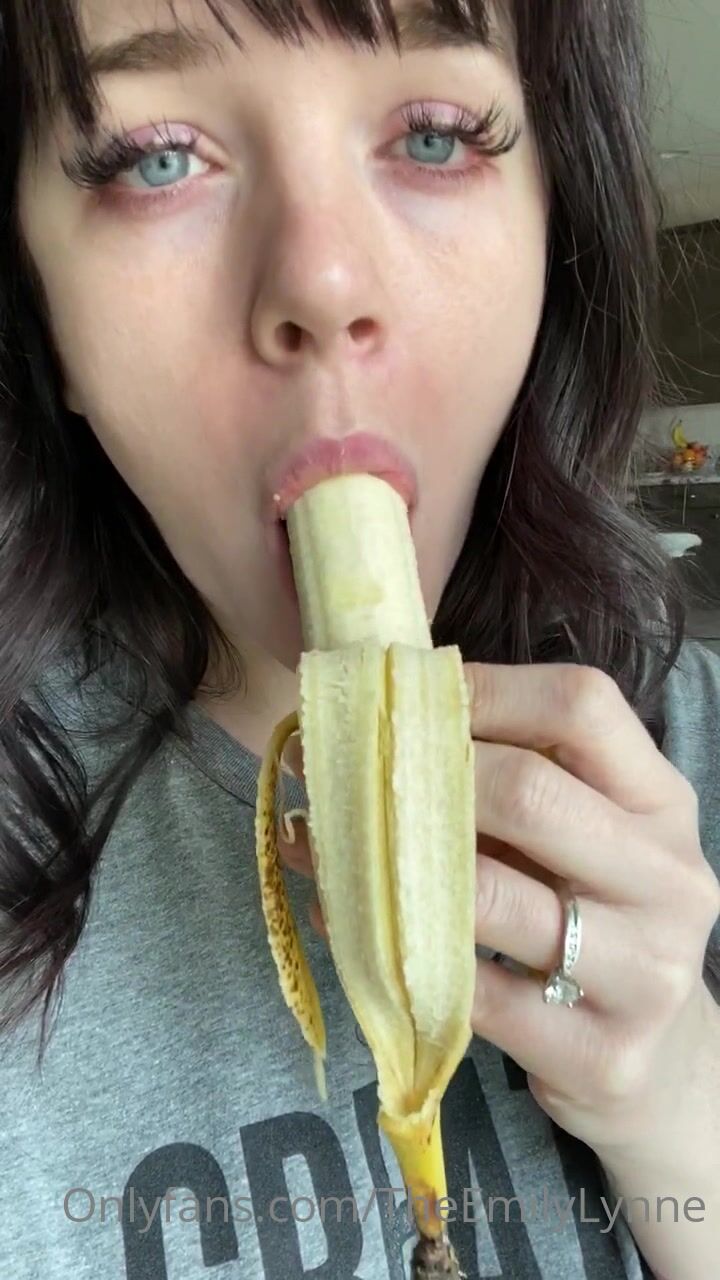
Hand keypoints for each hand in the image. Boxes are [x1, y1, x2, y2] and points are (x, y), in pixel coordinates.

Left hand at [278, 662, 719, 1162]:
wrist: (660, 1056)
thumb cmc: (593, 917)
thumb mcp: (585, 836)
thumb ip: (517, 776)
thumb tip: (376, 711)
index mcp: (662, 804)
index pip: (583, 707)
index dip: (485, 690)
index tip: (401, 696)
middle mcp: (670, 880)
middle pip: (531, 793)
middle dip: (417, 776)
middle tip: (336, 771)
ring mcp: (647, 973)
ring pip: (492, 899)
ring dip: (384, 867)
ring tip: (315, 844)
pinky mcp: (604, 1057)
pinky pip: (474, 994)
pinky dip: (395, 957)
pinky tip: (346, 928)